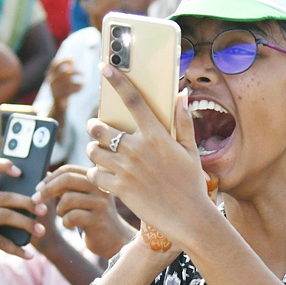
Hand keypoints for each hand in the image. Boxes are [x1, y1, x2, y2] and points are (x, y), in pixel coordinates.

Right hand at [0, 157, 47, 284]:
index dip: (3, 165)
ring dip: (26, 224)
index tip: (21, 172)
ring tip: (41, 231)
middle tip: (44, 210)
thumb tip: (39, 196)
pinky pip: (1, 241)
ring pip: (5, 216)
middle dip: (27, 202)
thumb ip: (7, 205)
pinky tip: (29, 255)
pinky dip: (17, 249)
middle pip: (5, 196)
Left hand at [34, 164, 135, 259]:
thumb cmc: (94, 217)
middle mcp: (100, 187)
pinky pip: (71, 216)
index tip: (38, 189)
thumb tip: (47, 173)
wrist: (114, 239)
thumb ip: (67, 186)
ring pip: (67, 199)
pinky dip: (66, 223)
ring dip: (60, 210)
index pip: (68, 170)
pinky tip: (72, 226)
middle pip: (67, 179)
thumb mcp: (82, 197)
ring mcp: (101, 203)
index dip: (49, 178)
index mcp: (96, 178)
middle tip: (36, 200)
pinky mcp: (98, 220)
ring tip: (66, 217)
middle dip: (47, 190)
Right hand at [47, 58, 82, 119]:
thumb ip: (67, 70)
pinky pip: (69, 91)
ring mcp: (53, 90)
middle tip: (83, 73)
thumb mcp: (64, 79)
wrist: (58, 106)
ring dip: (77, 82)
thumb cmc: (63, 90)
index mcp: (50, 75)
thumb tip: (72, 59)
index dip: (64, 61)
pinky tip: (81, 87)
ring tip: (84, 84)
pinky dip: (77, 88)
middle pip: (63, 73)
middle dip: (74, 72)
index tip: (73, 59)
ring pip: (67, 83)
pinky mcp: (58, 97)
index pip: (55, 64)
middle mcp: (50, 81)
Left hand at [85, 75, 212, 253]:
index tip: (105, 67)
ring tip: (100, 153)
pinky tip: (103, 174)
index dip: (117, 81)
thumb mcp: (190, 151)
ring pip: (94, 151)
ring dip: (94, 150)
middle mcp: (138, 149)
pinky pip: (95, 175)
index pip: (133, 101)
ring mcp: (126, 169)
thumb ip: (183, 122)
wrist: (188, 218)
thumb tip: (182, 95)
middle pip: (100, 128)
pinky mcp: (119, 189)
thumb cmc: (191, 184)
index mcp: (157, 136)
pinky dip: (96, 173)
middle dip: (95, 127)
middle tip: (97, 129)